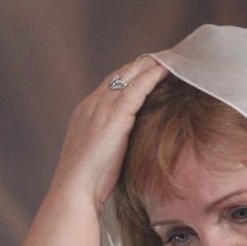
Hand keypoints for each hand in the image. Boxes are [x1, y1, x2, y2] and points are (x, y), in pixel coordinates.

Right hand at [51, 56, 167, 209]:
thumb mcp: (96, 153)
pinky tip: (167, 70)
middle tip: (165, 56)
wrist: (75, 189)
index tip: (148, 68)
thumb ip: (108, 140)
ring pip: (129, 76)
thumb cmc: (87, 181)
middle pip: (120, 74)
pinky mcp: (114, 116)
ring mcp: (101, 108)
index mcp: (85, 112)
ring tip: (171, 57)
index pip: (110, 84)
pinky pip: (137, 88)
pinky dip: (153, 76)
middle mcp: (91, 104)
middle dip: (142, 64)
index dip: (130, 74)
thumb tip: (125, 144)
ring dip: (151, 64)